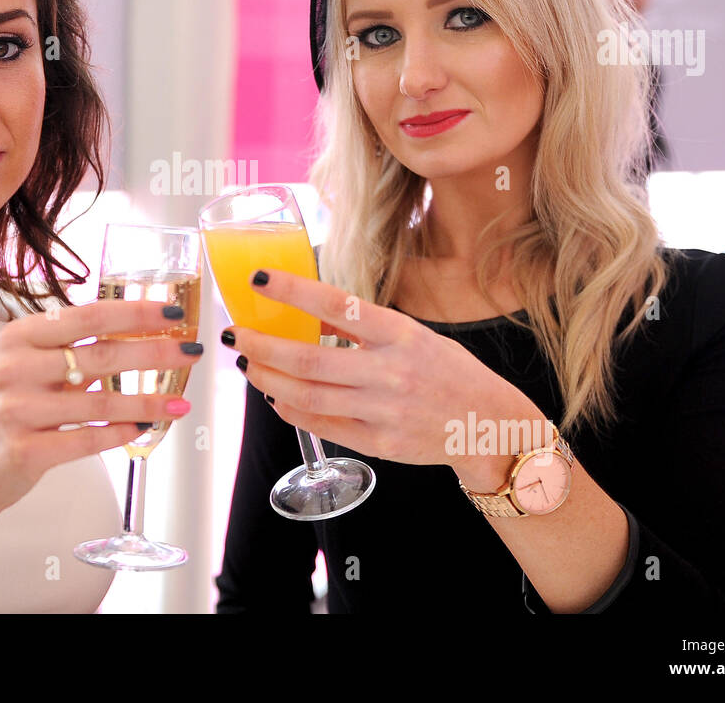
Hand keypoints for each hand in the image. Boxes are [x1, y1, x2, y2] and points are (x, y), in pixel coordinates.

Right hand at [0, 299, 201, 516]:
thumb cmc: (9, 408)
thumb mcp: (29, 366)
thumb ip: (72, 347)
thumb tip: (139, 328)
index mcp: (19, 337)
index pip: (88, 316)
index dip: (135, 312)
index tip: (173, 312)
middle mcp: (15, 368)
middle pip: (100, 355)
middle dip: (154, 352)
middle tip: (191, 351)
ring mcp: (17, 410)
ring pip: (99, 402)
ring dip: (148, 401)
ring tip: (180, 402)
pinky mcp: (24, 451)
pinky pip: (87, 439)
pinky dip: (121, 433)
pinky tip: (146, 428)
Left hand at [223, 268, 540, 476]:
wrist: (488, 425)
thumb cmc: (447, 371)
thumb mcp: (411, 335)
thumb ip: (361, 327)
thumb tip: (308, 313)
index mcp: (399, 334)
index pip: (335, 305)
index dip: (291, 291)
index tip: (258, 280)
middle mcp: (390, 372)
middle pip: (308, 360)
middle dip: (261, 345)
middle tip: (236, 335)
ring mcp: (383, 411)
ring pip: (306, 396)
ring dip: (267, 378)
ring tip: (248, 364)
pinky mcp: (379, 444)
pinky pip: (322, 425)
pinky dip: (290, 409)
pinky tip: (275, 395)